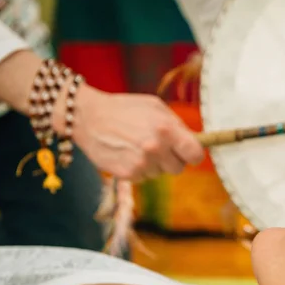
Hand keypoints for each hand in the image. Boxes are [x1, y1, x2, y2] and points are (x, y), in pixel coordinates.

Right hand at [53, 83, 203, 180]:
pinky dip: (139, 169)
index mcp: (166, 130)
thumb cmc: (125, 109)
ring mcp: (141, 164)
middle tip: (158, 147)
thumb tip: (195, 142)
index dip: (193, 154)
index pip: (195, 155)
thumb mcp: (155, 107)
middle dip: (172, 159)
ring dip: (154, 164)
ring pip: (160, 174)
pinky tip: (127, 153)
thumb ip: (177, 125)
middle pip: (178, 168)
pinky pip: (144, 177)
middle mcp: (155, 149)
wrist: (88, 118)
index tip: (189, 153)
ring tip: (137, 146)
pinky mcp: (128, 175)